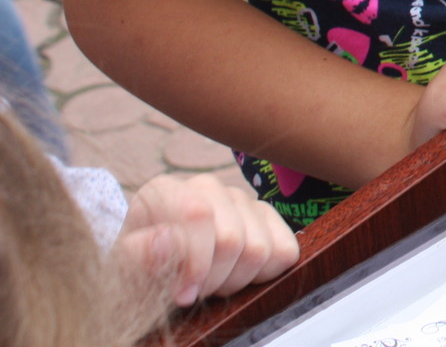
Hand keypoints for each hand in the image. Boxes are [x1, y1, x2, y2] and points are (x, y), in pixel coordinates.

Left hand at [112, 174, 300, 305]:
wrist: (155, 278)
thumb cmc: (138, 273)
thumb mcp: (123, 270)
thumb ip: (137, 254)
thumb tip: (166, 241)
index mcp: (166, 190)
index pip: (198, 214)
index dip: (196, 263)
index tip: (182, 295)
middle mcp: (207, 187)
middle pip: (232, 238)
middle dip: (213, 279)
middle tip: (195, 291)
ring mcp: (242, 200)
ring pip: (260, 248)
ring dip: (235, 280)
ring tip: (212, 284)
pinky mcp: (269, 218)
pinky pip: (286, 251)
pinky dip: (264, 275)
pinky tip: (237, 275)